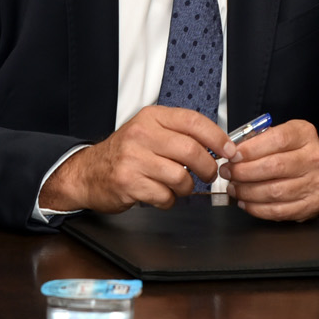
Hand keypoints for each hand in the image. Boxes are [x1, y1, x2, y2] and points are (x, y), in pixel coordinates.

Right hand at [39, 106, 224, 213]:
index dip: (217, 138)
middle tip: (208, 174)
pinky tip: (159, 193)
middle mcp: (142, 134)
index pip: (193, 122)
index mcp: (151, 117)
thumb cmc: (125, 153)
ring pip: (181, 177)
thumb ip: (179, 133)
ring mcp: (134, 159)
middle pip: (192, 151)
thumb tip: (218, 144)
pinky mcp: (129, 183)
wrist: (88, 172)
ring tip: (177, 185)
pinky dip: (168, 200)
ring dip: (186, 187)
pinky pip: (165, 196)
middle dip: (207, 168)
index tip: (229, 150)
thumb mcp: (149, 131)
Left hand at [220, 119, 318, 220]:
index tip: (232, 155)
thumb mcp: (282, 134)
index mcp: (305, 135)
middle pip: (274, 167)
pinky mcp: (310, 205)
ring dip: (247, 192)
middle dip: (243, 172)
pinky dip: (256, 208)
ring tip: (233, 188)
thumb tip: (231, 150)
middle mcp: (313, 159)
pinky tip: (245, 202)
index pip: (277, 140)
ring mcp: (314, 184)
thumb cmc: (294, 152)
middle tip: (227, 173)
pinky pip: (278, 210)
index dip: (251, 149)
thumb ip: (259, 139)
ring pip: (274, 191)